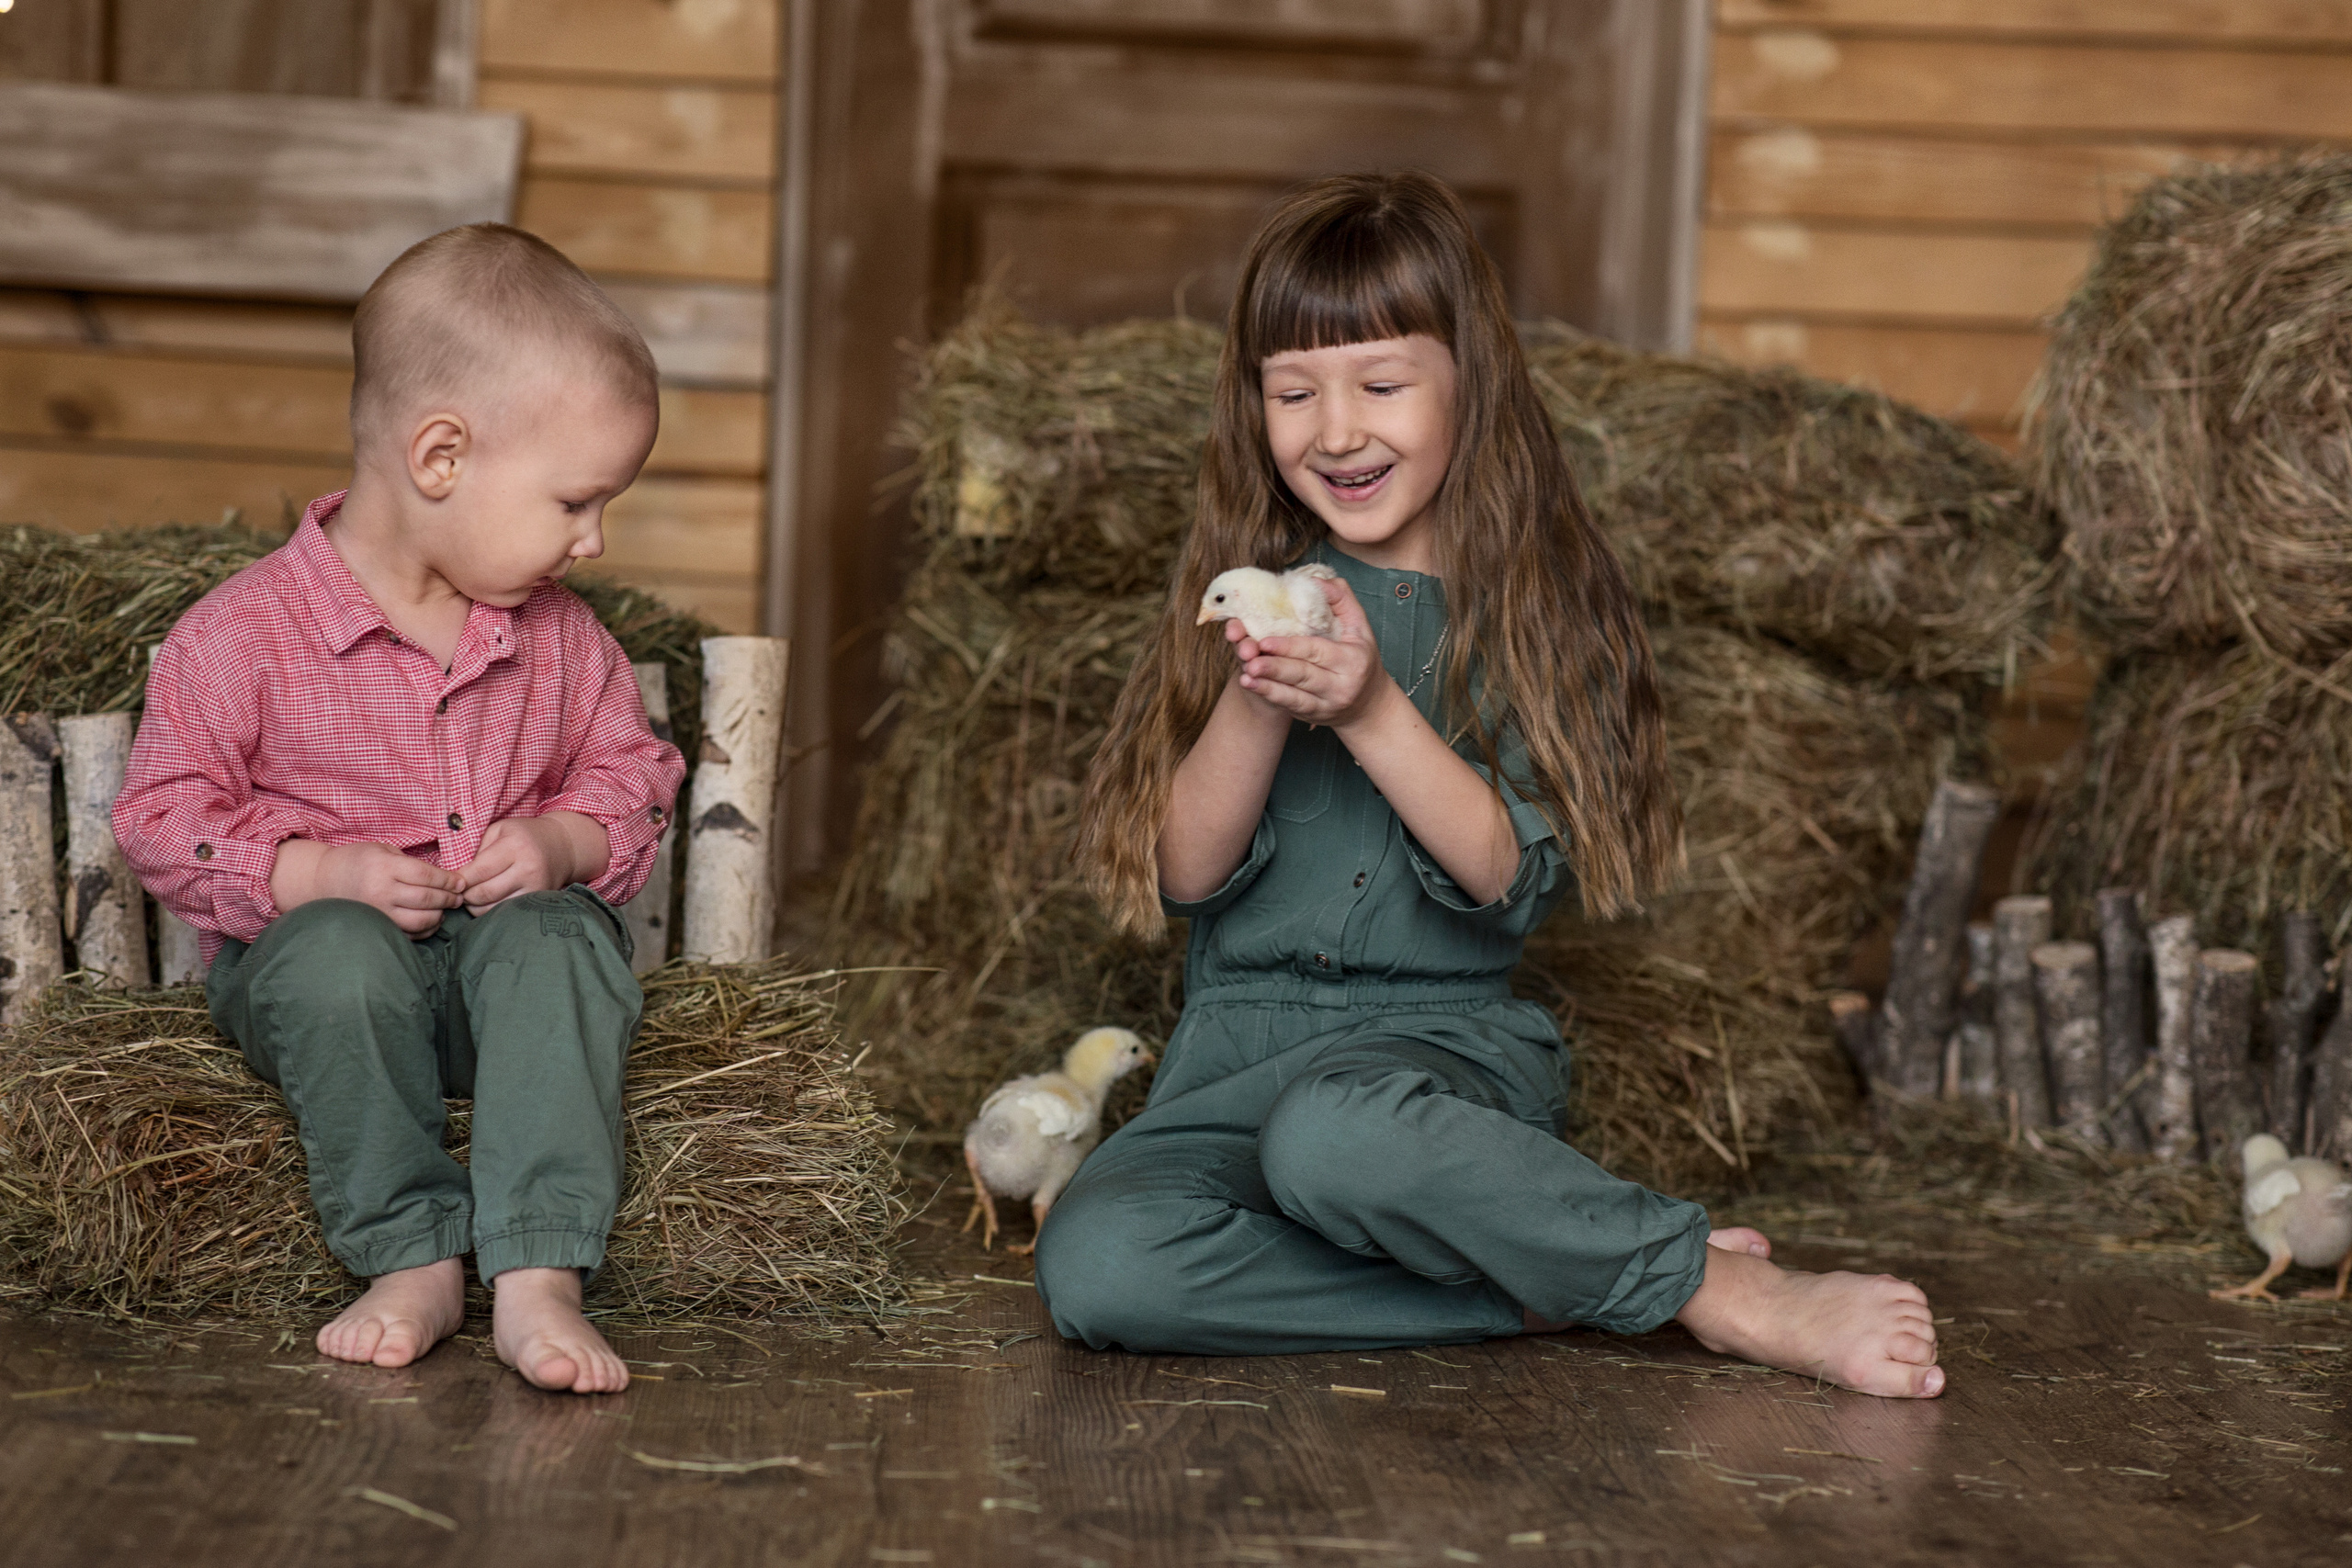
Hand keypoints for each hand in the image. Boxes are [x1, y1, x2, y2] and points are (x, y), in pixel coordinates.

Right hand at [271, 839, 464, 935]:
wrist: (323, 881)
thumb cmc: (358, 861)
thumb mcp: (383, 851)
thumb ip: (411, 863)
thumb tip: (446, 877)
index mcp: (384, 867)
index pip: (427, 876)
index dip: (449, 880)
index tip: (461, 882)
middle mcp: (381, 891)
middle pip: (427, 899)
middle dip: (449, 899)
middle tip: (459, 897)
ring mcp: (378, 912)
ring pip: (421, 920)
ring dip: (439, 916)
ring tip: (446, 909)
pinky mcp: (376, 927)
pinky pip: (409, 934)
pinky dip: (425, 929)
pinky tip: (430, 921)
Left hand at [455, 813, 609, 909]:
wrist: (562, 846)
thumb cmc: (524, 835)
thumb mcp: (499, 830)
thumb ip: (477, 849)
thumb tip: (455, 875)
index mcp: (515, 846)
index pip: (479, 871)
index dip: (459, 880)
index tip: (450, 882)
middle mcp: (528, 868)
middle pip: (484, 893)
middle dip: (465, 895)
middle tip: (458, 891)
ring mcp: (535, 887)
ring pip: (493, 907)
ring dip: (475, 906)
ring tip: (470, 896)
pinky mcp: (538, 899)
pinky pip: (506, 912)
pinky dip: (490, 910)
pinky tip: (486, 901)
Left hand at [1232, 574, 1388, 729]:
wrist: (1369, 704)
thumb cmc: (1361, 657)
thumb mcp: (1360, 626)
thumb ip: (1341, 599)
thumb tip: (1315, 581)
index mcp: (1352, 660)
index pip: (1318, 652)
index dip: (1291, 647)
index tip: (1265, 641)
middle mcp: (1340, 686)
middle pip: (1303, 675)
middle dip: (1275, 667)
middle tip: (1249, 659)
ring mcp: (1326, 705)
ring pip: (1294, 696)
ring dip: (1267, 686)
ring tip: (1246, 676)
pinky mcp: (1312, 716)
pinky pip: (1290, 707)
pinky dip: (1270, 696)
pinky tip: (1252, 686)